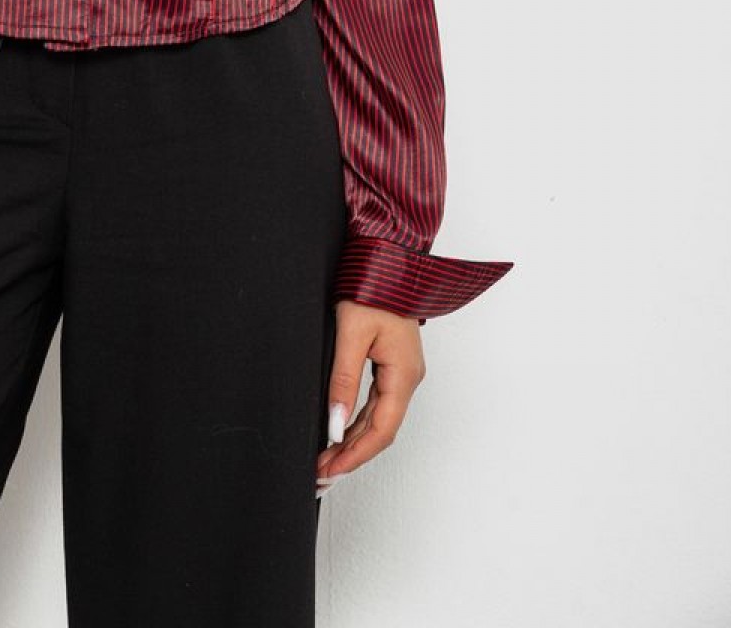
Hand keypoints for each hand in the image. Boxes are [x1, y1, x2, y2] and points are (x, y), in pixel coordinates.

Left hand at [315, 301, 425, 491]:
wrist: (387, 257)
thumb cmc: (373, 288)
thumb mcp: (351, 334)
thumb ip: (343, 380)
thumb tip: (335, 425)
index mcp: (404, 374)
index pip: (381, 430)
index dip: (355, 455)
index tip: (330, 470)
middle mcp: (408, 377)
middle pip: (380, 430)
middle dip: (351, 454)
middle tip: (322, 472)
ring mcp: (402, 371)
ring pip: (378, 418)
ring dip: (353, 440)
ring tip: (326, 458)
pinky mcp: (392, 363)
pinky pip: (377, 402)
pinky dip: (357, 421)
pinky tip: (340, 431)